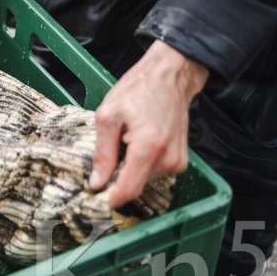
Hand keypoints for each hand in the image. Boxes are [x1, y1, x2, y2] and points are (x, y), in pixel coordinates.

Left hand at [89, 40, 208, 208]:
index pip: (129, 190)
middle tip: (112, 149)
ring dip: (130, 166)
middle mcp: (167, 159)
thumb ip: (103, 153)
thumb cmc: (138, 90)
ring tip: (128, 139)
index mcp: (148, 147)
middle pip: (135, 186)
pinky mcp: (180, 161)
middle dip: (119, 175)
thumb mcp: (108, 115)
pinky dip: (142, 162)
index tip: (96, 198)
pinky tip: (139, 141)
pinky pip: (154, 172)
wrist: (171, 76)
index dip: (110, 198)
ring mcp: (177, 162)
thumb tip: (97, 183)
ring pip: (143, 180)